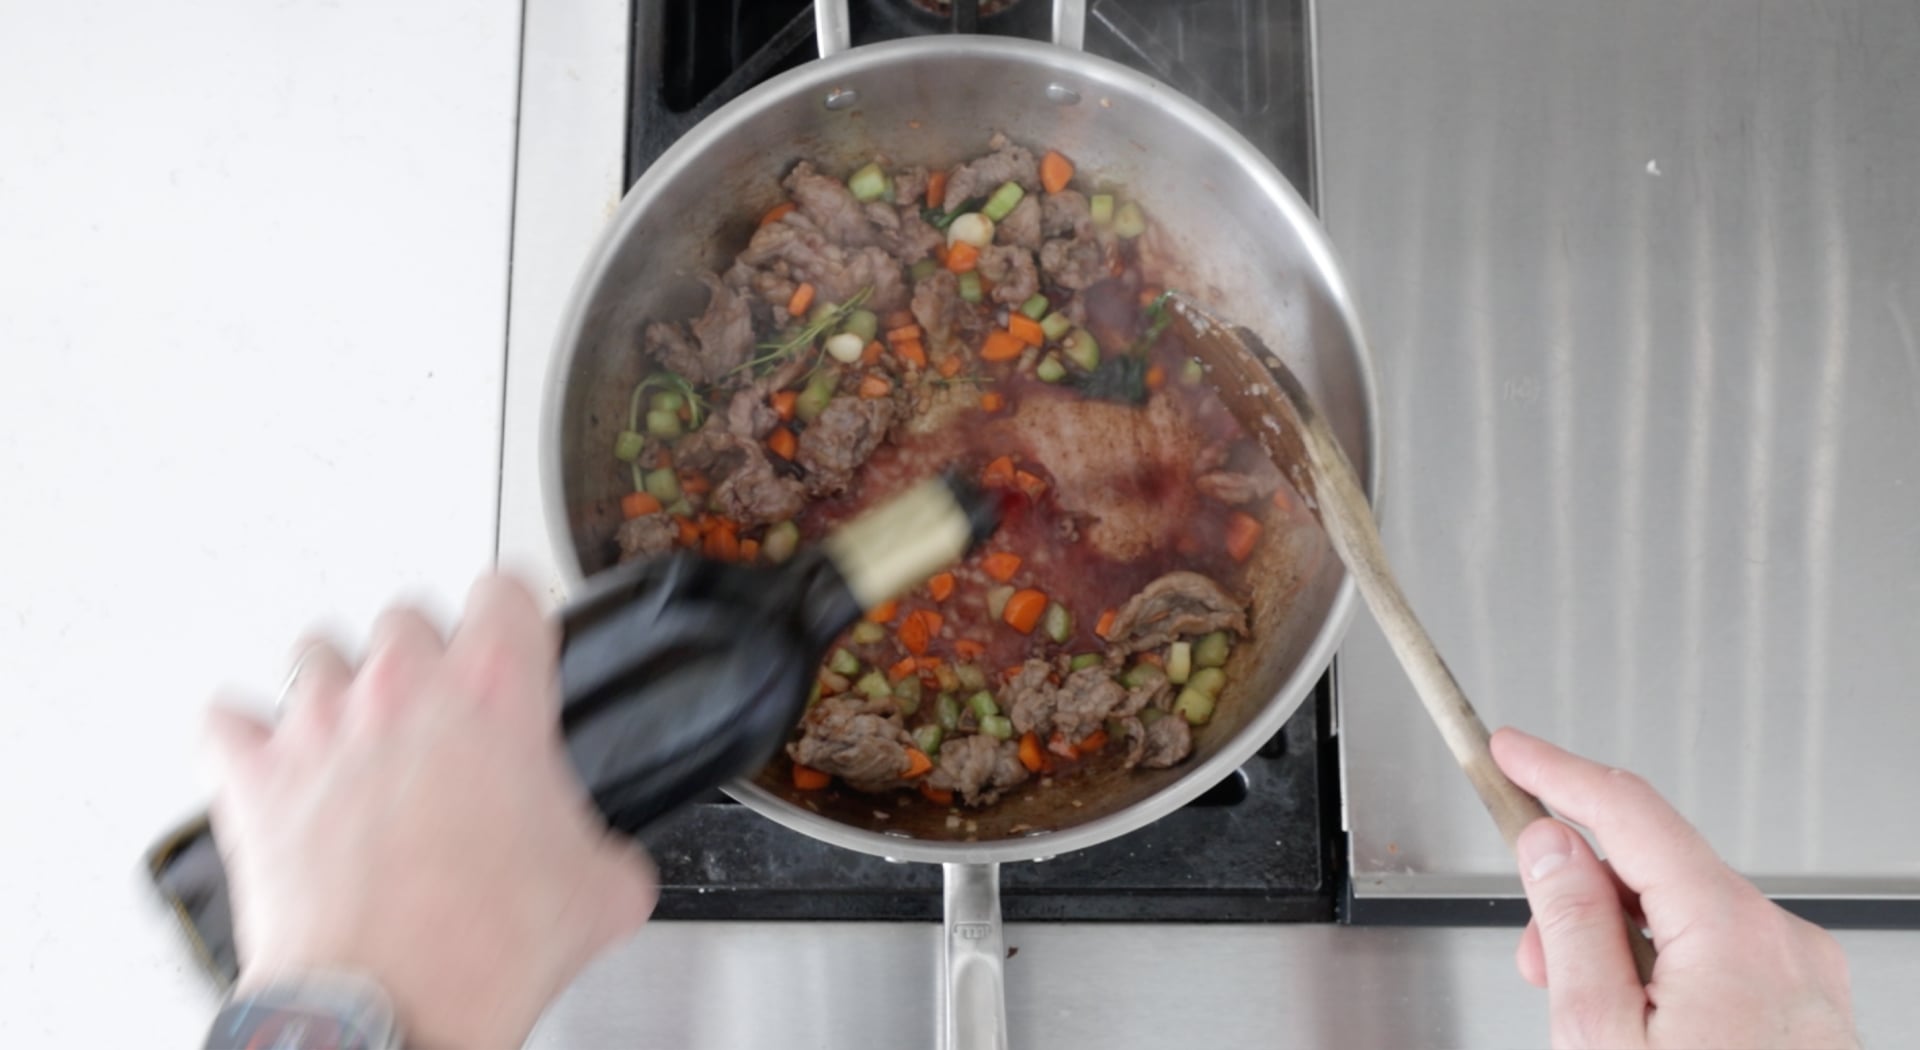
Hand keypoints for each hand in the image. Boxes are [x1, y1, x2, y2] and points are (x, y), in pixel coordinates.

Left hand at [203, 574, 656, 1048]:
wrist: (391, 1009)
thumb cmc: (481, 947)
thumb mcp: (603, 889)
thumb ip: (605, 844)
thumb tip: (607, 866)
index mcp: (497, 692)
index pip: (507, 591)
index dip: (515, 620)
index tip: (516, 642)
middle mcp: (403, 690)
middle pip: (408, 616)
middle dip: (426, 659)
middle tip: (441, 714)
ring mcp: (319, 727)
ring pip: (316, 652)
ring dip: (338, 687)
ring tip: (356, 735)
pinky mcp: (255, 778)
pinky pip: (227, 722)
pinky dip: (246, 740)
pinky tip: (272, 765)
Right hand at [1491, 728, 1855, 1049]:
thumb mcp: (1599, 1039)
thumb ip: (1572, 929)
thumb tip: (1552, 847)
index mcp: (1732, 933)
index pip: (1627, 812)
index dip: (1556, 772)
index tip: (1509, 751)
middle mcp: (1783, 943)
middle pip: (1656, 868)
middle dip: (1579, 891)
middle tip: (1531, 954)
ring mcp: (1806, 981)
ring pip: (1686, 917)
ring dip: (1619, 942)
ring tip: (1587, 1021)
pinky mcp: (1809, 1015)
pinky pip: (1721, 959)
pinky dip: (1664, 972)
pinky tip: (1636, 1030)